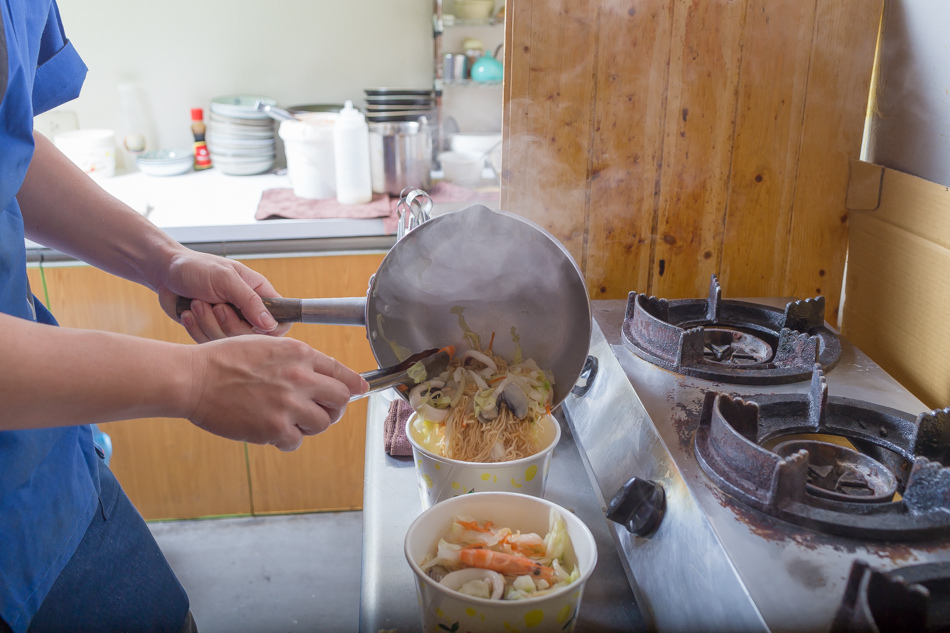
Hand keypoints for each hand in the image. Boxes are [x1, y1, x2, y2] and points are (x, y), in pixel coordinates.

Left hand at [153, 249, 291, 341]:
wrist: (165, 272)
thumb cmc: (196, 267)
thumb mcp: (226, 279)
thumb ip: (250, 301)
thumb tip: (271, 324)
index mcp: (258, 294)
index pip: (279, 321)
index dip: (270, 329)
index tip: (251, 324)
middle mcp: (246, 311)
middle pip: (251, 337)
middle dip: (228, 324)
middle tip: (216, 306)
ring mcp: (227, 323)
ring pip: (228, 343)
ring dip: (208, 323)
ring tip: (198, 304)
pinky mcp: (209, 331)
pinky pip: (208, 343)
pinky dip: (196, 328)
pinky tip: (190, 312)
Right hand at [186, 335, 368, 449]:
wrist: (194, 378)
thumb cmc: (224, 360)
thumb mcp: (267, 346)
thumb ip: (297, 360)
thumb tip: (322, 375)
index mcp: (299, 354)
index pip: (342, 373)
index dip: (353, 385)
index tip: (358, 392)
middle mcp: (300, 377)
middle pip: (340, 401)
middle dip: (334, 408)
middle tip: (320, 411)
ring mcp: (288, 403)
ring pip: (322, 423)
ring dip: (309, 425)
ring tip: (290, 420)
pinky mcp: (274, 427)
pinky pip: (296, 441)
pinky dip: (287, 440)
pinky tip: (272, 432)